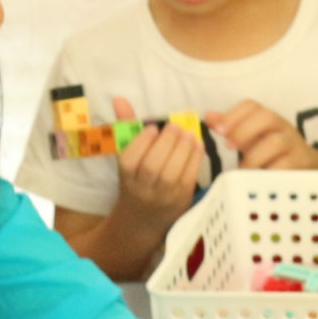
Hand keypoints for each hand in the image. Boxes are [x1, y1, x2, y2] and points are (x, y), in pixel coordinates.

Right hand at [109, 96, 204, 228]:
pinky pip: (188, 179)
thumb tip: (120, 99)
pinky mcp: (181, 200)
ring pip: (172, 174)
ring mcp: (162, 197)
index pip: (130, 159)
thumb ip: (127, 127)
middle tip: (175, 127)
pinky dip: (195, 160)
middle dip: (166, 143)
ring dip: (183, 150)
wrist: (142, 219)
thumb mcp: (127, 156)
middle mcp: (142, 188)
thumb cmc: (135, 179)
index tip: (153, 128)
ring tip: (188, 134)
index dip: (142, 141)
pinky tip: (197, 145)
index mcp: (125, 175)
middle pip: (152, 166)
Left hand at [207, 100, 317, 169]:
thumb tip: (208, 116)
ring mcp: (294, 144)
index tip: (218, 129)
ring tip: (242, 168)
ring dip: (255, 156)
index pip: (252, 106)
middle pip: (267, 116)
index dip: (234, 115)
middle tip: (229, 147)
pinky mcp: (302, 162)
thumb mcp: (251, 138)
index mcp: (268, 118)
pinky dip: (270, 171)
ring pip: (276, 142)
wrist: (308, 166)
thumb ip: (231, 127)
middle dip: (244, 130)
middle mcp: (283, 126)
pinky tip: (258, 178)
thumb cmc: (273, 152)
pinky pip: (286, 165)